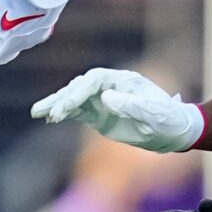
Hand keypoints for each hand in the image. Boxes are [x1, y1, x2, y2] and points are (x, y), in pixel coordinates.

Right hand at [31, 69, 203, 152]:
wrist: (174, 131)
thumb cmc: (167, 119)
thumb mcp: (152, 113)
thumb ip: (130, 105)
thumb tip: (105, 97)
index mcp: (122, 80)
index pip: (93, 82)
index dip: (78, 93)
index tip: (67, 107)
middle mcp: (109, 87)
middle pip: (79, 88)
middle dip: (61, 99)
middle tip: (44, 111)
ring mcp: (103, 100)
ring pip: (74, 99)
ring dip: (56, 105)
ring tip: (37, 113)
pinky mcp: (100, 114)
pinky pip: (77, 112)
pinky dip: (63, 114)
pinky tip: (49, 119)